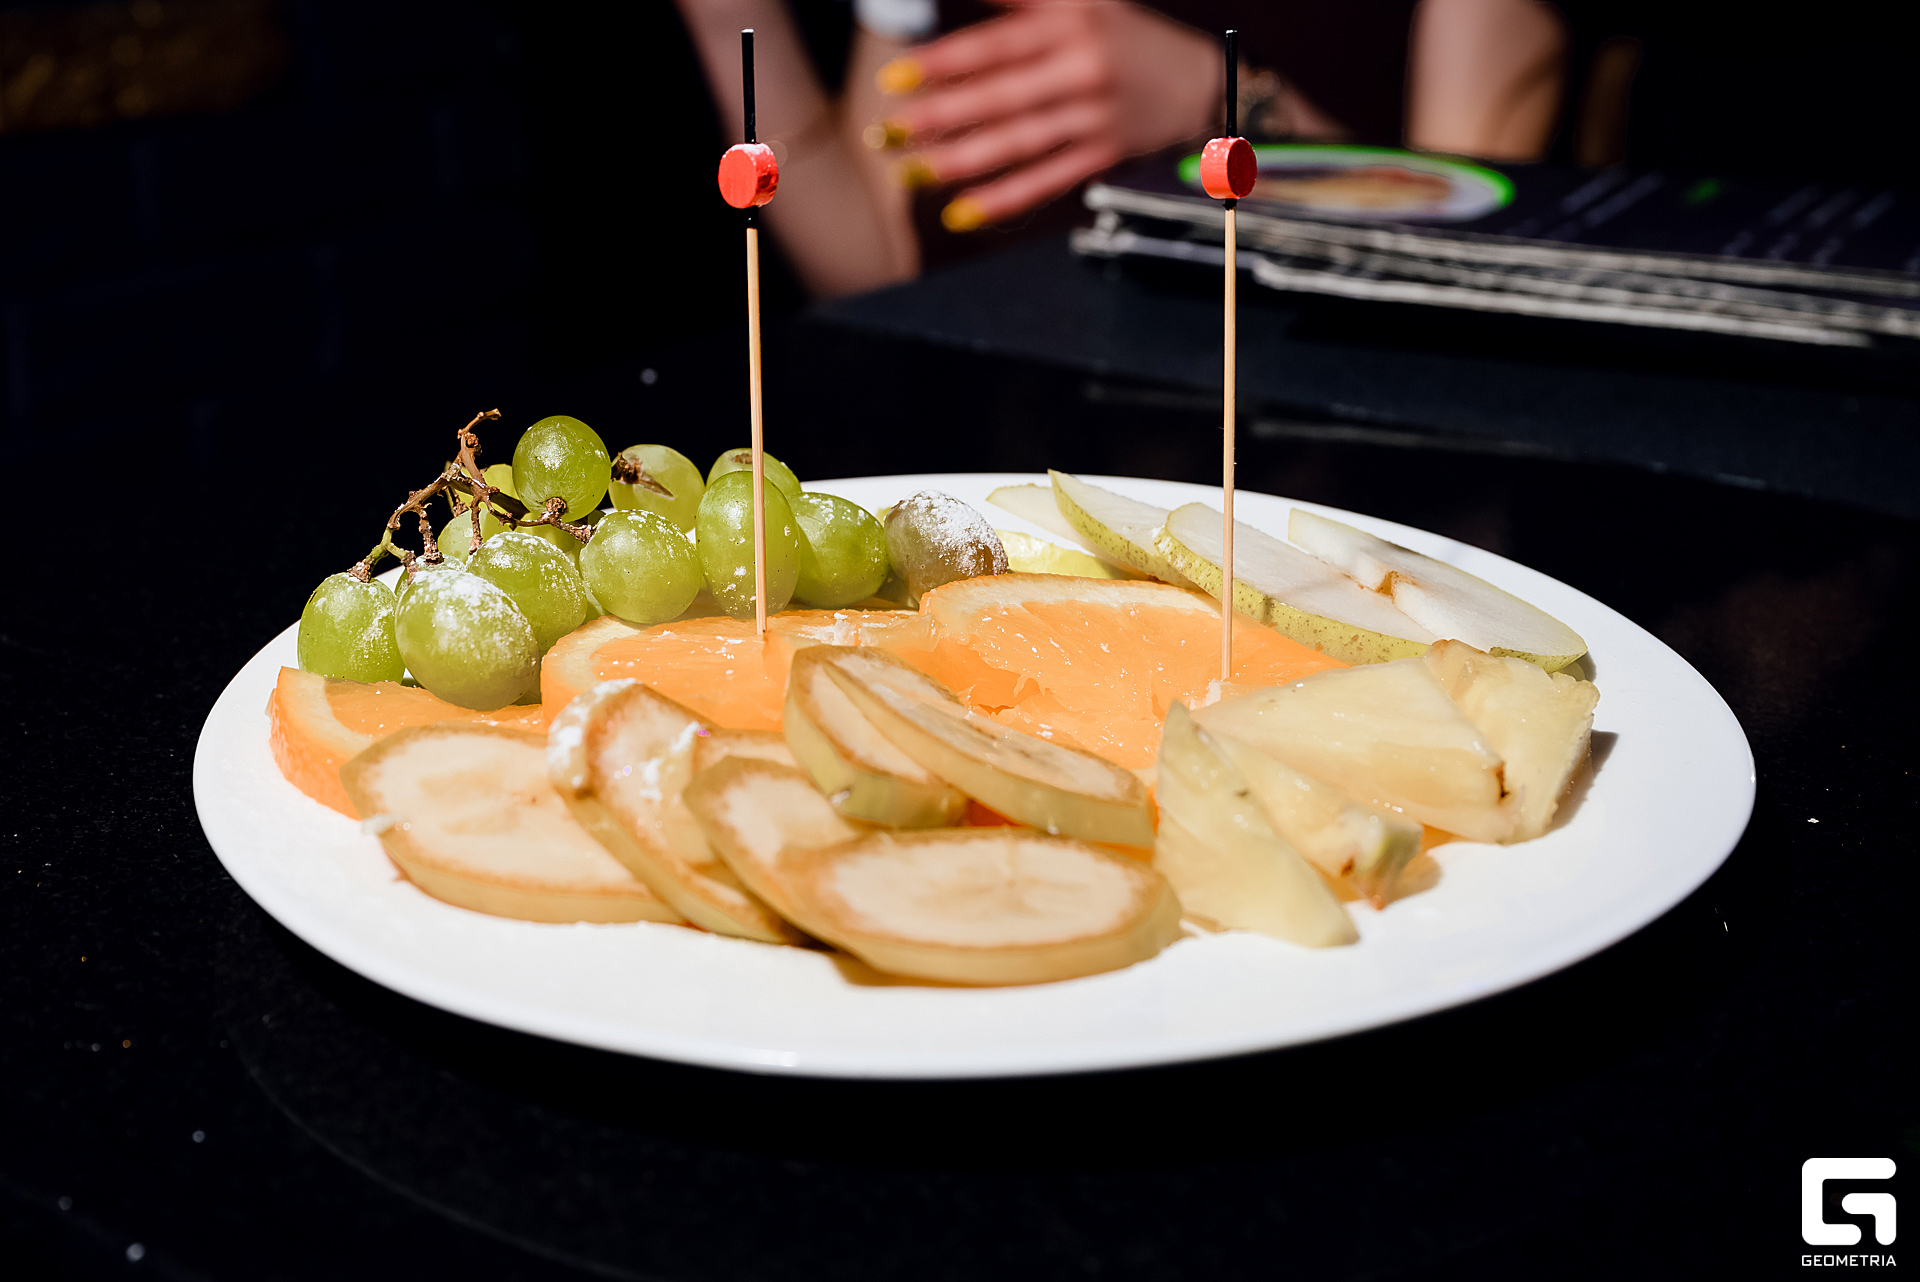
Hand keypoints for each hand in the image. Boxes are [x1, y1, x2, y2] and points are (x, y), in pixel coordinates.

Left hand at [878, 1, 1220, 229]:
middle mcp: (1082, 69)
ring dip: (960, 162)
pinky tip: (962, 212)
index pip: (996, 45)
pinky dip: (1004, 199)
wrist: (1199, 79)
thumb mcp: (1079, 0)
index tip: (896, 80)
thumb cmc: (1126, 35)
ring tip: (913, 173)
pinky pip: (1046, 180)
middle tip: (888, 134)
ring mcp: (1094, 116)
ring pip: (1018, 143)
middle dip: (939, 118)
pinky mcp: (1103, 155)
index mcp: (1071, 23)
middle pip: (1000, 98)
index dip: (944, 64)